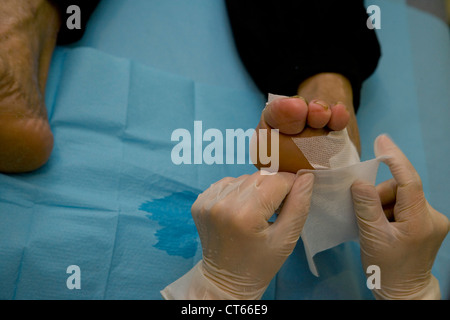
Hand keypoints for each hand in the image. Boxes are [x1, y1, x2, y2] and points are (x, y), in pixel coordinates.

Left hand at [191, 171, 313, 298]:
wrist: (225, 279)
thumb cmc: (260, 262)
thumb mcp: (286, 239)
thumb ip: (299, 205)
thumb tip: (306, 176)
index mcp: (245, 214)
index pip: (278, 180)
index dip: (290, 187)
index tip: (290, 203)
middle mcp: (223, 202)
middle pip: (260, 176)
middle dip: (273, 188)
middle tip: (273, 210)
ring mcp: (208, 201)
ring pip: (244, 178)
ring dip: (255, 189)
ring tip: (255, 213)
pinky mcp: (200, 201)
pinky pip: (228, 183)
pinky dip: (238, 192)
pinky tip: (239, 211)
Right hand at [351, 135, 448, 299]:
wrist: (403, 292)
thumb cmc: (387, 268)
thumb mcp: (372, 237)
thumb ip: (366, 206)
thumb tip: (359, 182)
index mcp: (420, 220)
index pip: (409, 181)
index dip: (394, 159)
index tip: (382, 140)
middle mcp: (432, 216)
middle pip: (400, 189)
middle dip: (379, 197)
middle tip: (366, 216)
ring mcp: (431, 220)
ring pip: (399, 197)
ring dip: (382, 205)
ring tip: (374, 226)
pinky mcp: (426, 223)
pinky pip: (403, 205)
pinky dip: (388, 210)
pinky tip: (382, 226)